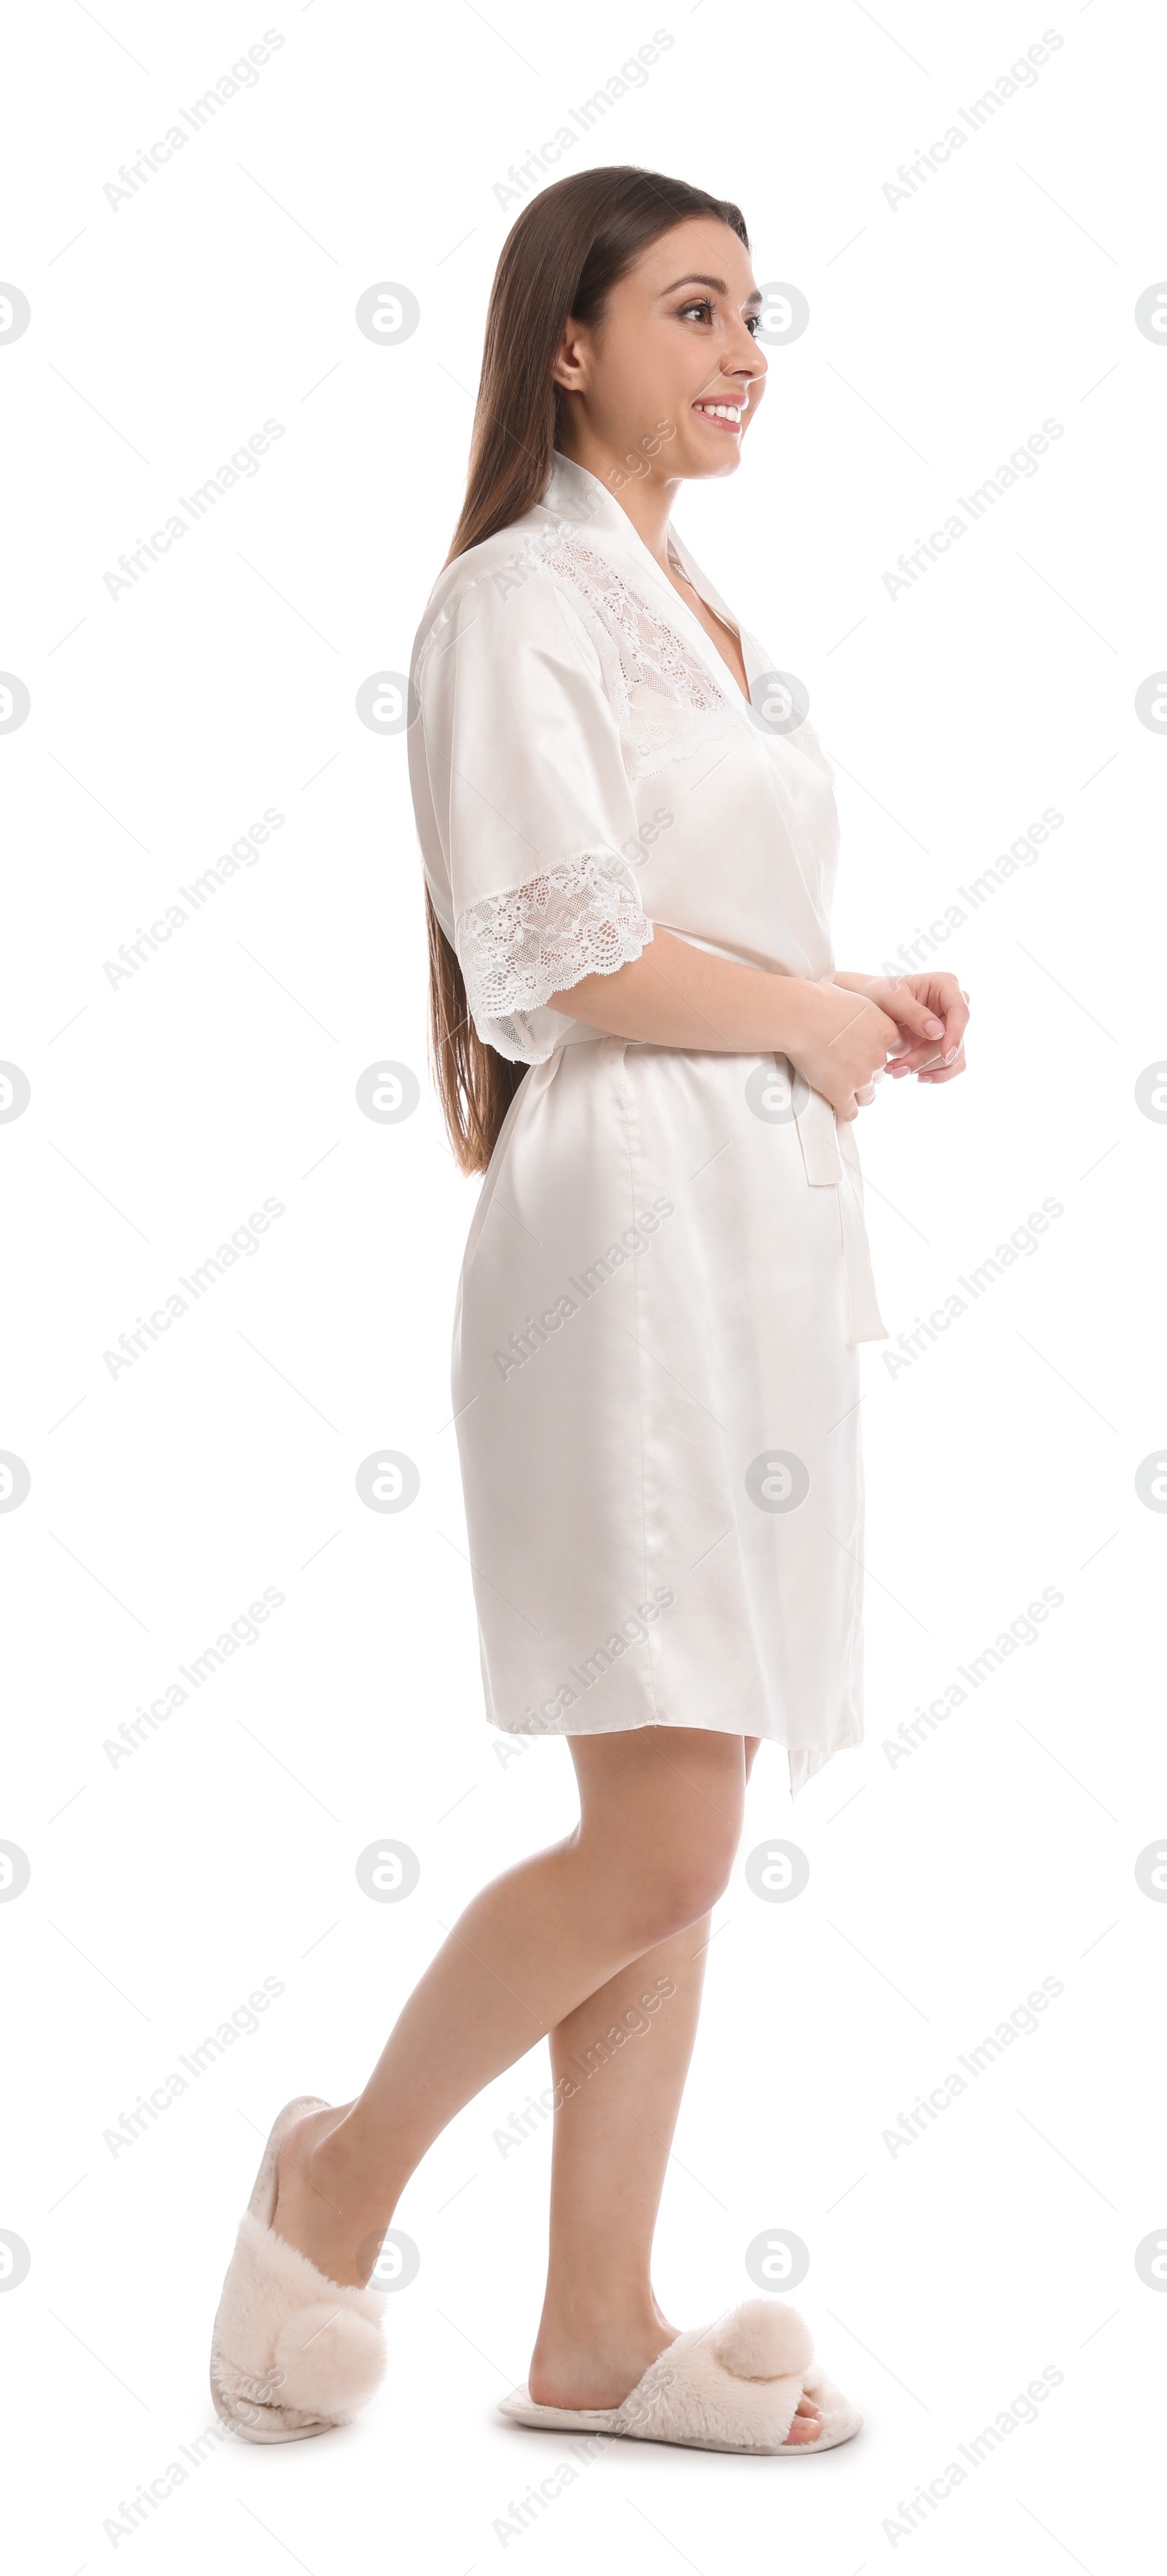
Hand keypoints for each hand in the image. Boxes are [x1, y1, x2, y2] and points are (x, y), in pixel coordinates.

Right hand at [785, 978, 902, 1123]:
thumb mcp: (856, 1001)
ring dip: (856, 1094)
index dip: (878, 1051)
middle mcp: (878, 1056)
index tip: (864, 1051)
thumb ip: (866, 1016)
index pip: (896, 1050)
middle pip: (880, 1074)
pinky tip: (837, 1108)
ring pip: (867, 1096)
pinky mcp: (840, 1091)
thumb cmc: (820, 1000)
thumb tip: (858, 1019)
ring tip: (840, 1088)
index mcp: (886, 1031)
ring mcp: (861, 1076)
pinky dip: (844, 1112)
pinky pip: (849, 1112)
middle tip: (844, 1066)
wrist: (799, 1015)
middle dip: (865, 1072)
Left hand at [836, 972, 969, 1085]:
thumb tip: (938, 1032)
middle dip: (926, 1057)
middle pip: (954, 1039)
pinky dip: (935, 1075)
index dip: (956, 1034)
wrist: (870, 1006)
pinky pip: (951, 1066)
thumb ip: (914, 1013)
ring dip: (926, 1068)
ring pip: (953, 1057)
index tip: (947, 1055)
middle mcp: (953, 1006)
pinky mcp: (944, 1044)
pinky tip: (915, 1075)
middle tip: (897, 1069)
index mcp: (946, 985)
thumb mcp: (891, 998)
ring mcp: (950, 1027)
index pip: (960, 1011)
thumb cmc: (880, 993)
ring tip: (895, 1071)